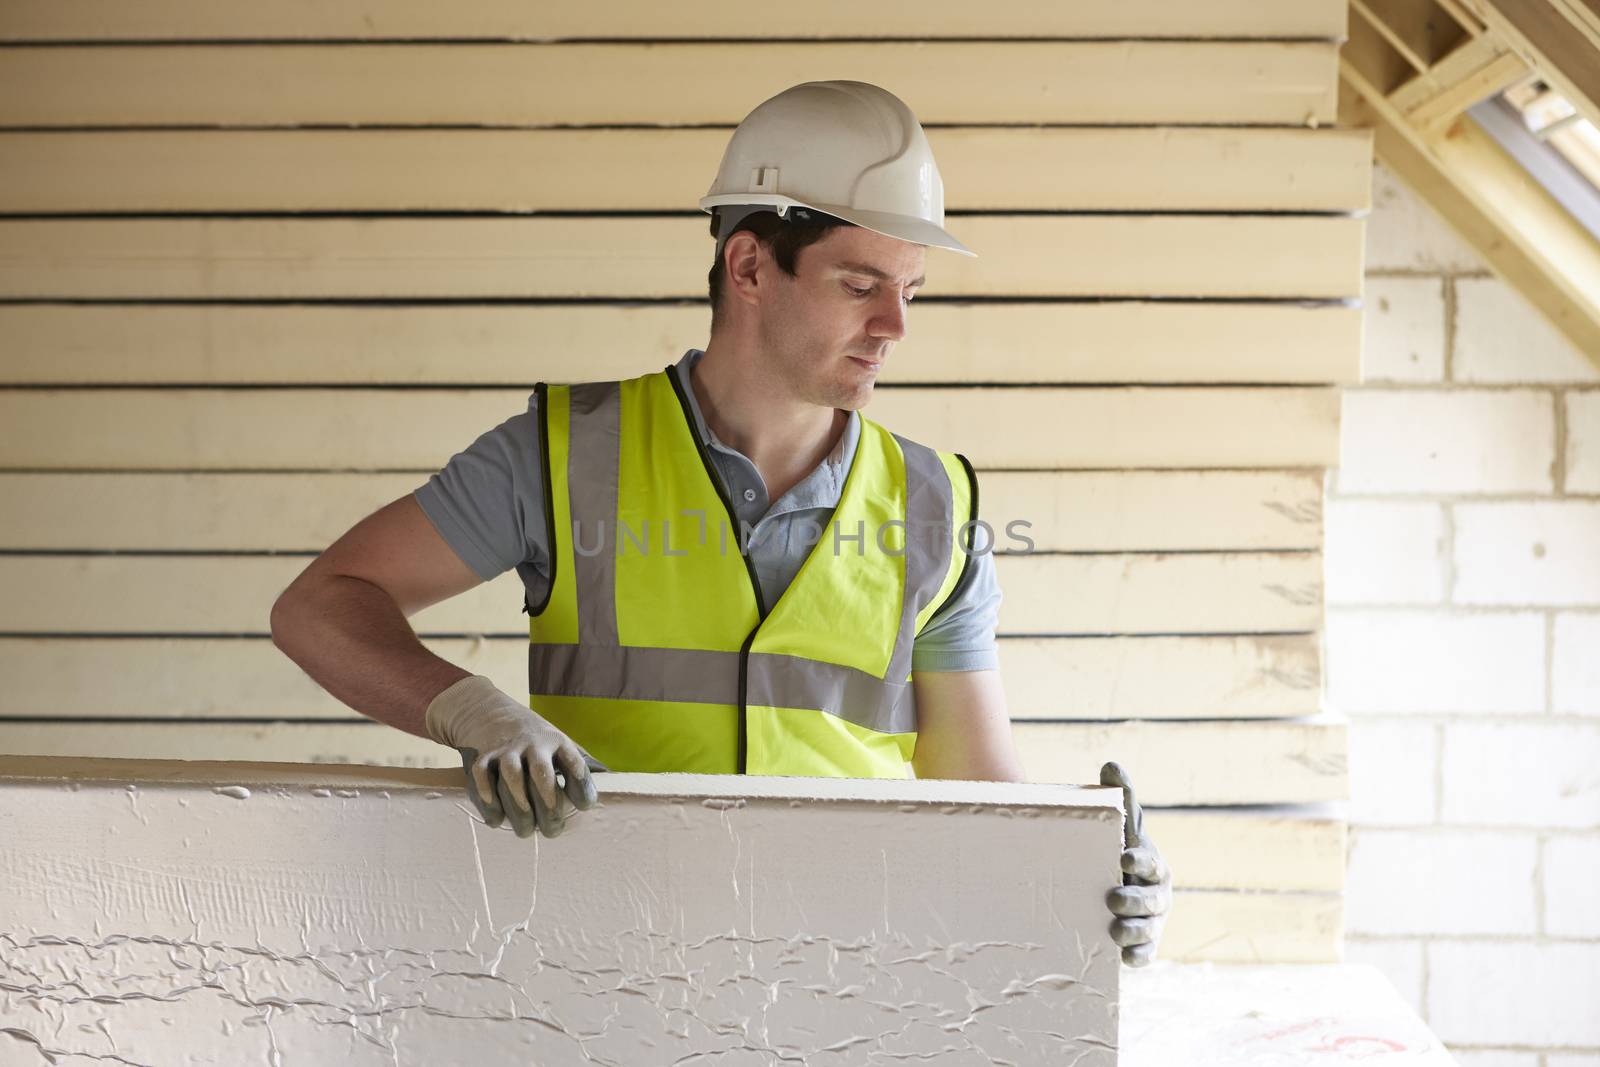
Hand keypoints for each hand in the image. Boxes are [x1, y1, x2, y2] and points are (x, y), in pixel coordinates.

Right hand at [424, 674, 605, 838]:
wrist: (488, 712)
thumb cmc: (533, 741)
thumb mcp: (557, 745)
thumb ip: (575, 768)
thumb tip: (609, 792)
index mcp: (558, 742)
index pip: (574, 763)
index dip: (581, 786)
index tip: (585, 807)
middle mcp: (533, 743)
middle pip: (542, 774)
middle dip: (549, 804)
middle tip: (553, 830)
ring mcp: (506, 749)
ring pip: (512, 777)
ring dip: (520, 806)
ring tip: (526, 830)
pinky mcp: (482, 755)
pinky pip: (482, 776)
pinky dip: (488, 798)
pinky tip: (497, 819)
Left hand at [1101, 761, 1170, 965]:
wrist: (1116, 887)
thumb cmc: (1119, 851)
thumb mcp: (1122, 826)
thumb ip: (1120, 798)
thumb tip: (1111, 764)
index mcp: (1153, 863)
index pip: (1150, 861)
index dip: (1139, 860)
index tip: (1122, 858)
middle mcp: (1157, 893)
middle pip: (1151, 899)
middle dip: (1134, 900)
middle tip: (1110, 899)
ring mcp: (1153, 920)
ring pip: (1149, 928)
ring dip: (1134, 931)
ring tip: (1114, 931)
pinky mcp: (1145, 944)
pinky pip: (1146, 953)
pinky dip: (1138, 957)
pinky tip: (1125, 958)